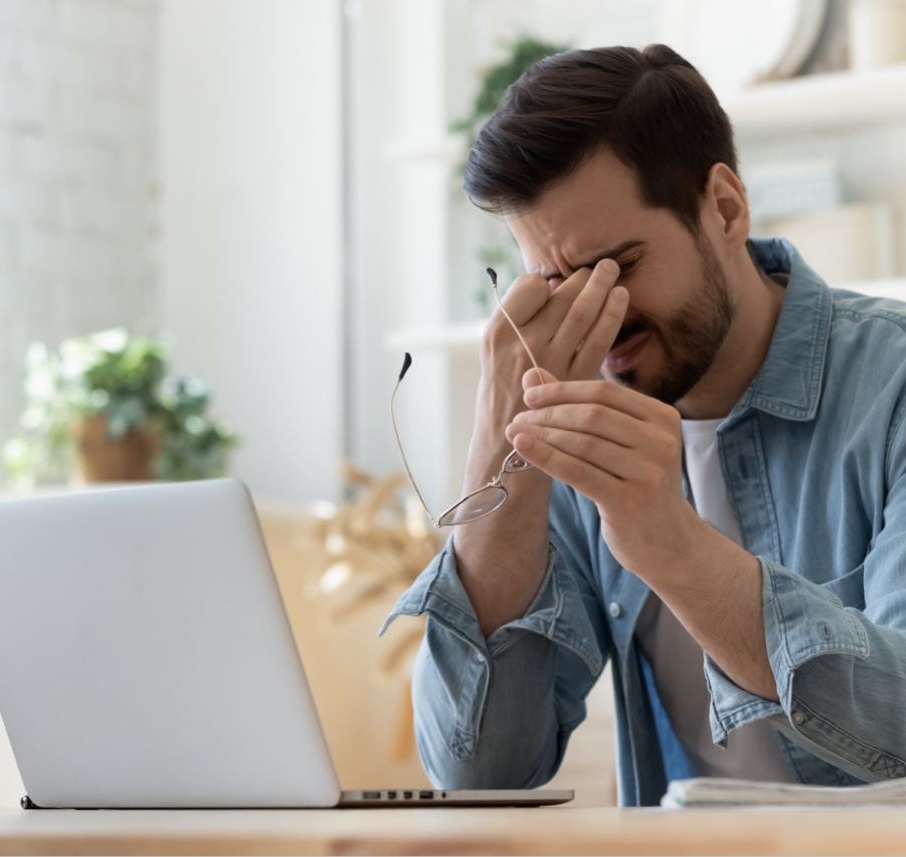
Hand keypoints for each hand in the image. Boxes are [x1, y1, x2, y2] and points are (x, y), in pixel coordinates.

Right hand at [477, 259, 628, 432]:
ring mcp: (549, 362)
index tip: (557, 285)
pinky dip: (612, 315)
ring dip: (601, 288)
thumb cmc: (501, 400)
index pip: (530, 287)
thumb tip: (553, 289)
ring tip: (612, 272)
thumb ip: (518, 326)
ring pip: (582, 313)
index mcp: (497, 333)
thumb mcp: (494, 358)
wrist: (502, 452)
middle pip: (560, 297)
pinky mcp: (574, 380)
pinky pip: (599, 339)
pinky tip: (621, 300)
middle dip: (584, 278)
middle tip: (602, 266)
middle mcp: (521, 345)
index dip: (547, 283)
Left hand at [504, 379, 702, 574]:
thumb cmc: (637, 485)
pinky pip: (577, 472)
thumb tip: (532, 373)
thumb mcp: (619, 443)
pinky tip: (522, 447)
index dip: (563, 390)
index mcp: (663, 417)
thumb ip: (581, 407)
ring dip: (542, 435)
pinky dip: (545, 456)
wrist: (667, 542)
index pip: (605, 392)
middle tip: (519, 418)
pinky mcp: (629, 500)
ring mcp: (648, 472)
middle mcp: (660, 441)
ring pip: (582, 443)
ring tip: (515, 433)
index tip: (530, 394)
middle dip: (549, 413)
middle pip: (592, 415)